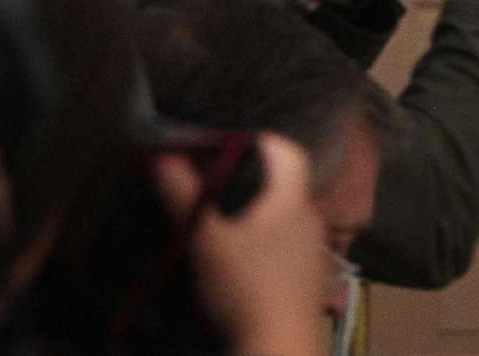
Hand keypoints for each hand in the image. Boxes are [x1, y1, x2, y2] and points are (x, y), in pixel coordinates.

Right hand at [154, 133, 331, 355]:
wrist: (280, 347)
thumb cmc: (246, 285)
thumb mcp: (206, 239)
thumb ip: (185, 196)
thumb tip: (163, 156)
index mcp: (292, 199)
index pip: (287, 150)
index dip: (259, 142)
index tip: (227, 149)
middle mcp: (310, 218)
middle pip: (284, 184)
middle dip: (252, 182)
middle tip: (215, 187)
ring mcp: (314, 252)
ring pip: (286, 218)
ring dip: (258, 217)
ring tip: (223, 225)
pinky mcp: (311, 281)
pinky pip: (288, 248)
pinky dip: (266, 245)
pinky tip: (243, 263)